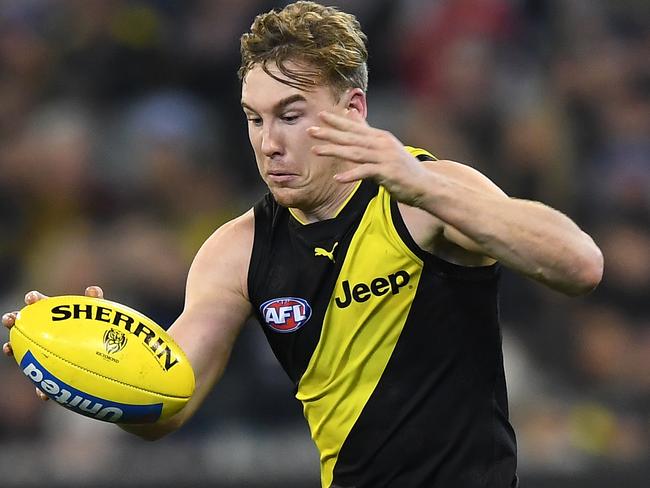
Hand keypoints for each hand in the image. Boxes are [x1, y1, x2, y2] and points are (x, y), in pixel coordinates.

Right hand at [2, 285, 103, 400]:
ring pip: (23, 351)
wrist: (107, 363)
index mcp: (58, 316)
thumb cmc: (102, 334)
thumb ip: (96, 304)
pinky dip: (41, 389)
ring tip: (7, 348)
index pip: (44, 304)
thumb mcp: (102, 318)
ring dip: (13, 348)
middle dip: (14, 320)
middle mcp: (47, 333)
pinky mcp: (50, 374)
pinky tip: (42, 393)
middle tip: (9, 319)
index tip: (31, 298)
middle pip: (25, 324)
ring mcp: (45, 353)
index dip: (35, 299)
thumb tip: (92, 290)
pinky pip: (42, 383)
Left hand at [308, 110, 429, 206]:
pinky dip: (351, 175)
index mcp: (380, 137)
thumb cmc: (403, 169)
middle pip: (351, 137)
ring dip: (334, 151)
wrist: (425, 185)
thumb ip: (368, 133)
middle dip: (329, 133)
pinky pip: (365, 173)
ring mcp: (385, 158)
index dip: (337, 121)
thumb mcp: (386, 148)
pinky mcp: (387, 173)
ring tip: (315, 151)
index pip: (355, 127)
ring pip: (354, 153)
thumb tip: (352, 115)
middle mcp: (382, 144)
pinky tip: (337, 179)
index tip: (320, 115)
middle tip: (310, 130)